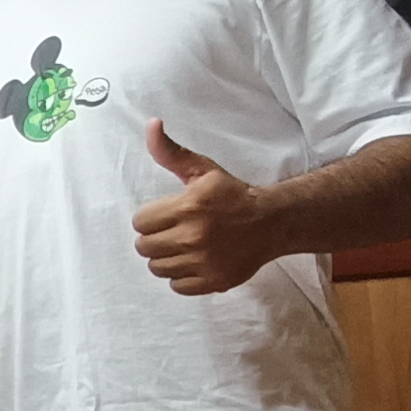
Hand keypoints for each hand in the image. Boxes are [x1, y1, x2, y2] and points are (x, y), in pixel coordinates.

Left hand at [131, 119, 280, 295]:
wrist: (271, 222)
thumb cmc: (232, 194)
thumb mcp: (203, 169)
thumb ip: (170, 152)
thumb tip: (151, 124)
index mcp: (187, 207)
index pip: (140, 222)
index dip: (149, 218)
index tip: (165, 215)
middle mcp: (193, 236)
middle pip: (144, 247)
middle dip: (154, 238)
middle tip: (172, 231)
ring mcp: (203, 262)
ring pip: (157, 268)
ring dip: (165, 258)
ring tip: (182, 246)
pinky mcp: (213, 281)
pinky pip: (176, 286)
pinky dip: (181, 277)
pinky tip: (193, 262)